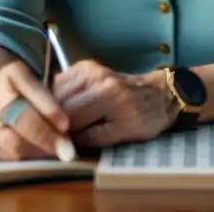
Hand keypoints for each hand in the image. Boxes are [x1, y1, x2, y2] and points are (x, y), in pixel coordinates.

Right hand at [0, 60, 74, 161]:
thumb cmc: (24, 99)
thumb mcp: (37, 91)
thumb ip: (51, 102)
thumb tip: (75, 124)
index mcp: (11, 73)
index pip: (31, 87)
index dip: (49, 107)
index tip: (66, 124)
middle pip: (20, 116)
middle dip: (45, 135)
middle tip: (65, 149)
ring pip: (9, 140)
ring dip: (35, 151)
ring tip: (51, 156)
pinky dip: (18, 160)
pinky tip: (31, 161)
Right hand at [52, 60, 179, 148]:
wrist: (160, 92)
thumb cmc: (146, 117)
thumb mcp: (125, 134)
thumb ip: (95, 138)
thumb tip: (67, 143)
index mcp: (108, 95)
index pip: (69, 117)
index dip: (60, 135)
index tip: (57, 147)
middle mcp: (95, 77)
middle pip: (57, 103)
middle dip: (53, 122)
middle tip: (58, 138)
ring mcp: (88, 68)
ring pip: (54, 92)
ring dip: (54, 110)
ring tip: (62, 125)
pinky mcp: (84, 66)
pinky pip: (60, 83)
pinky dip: (58, 98)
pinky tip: (66, 109)